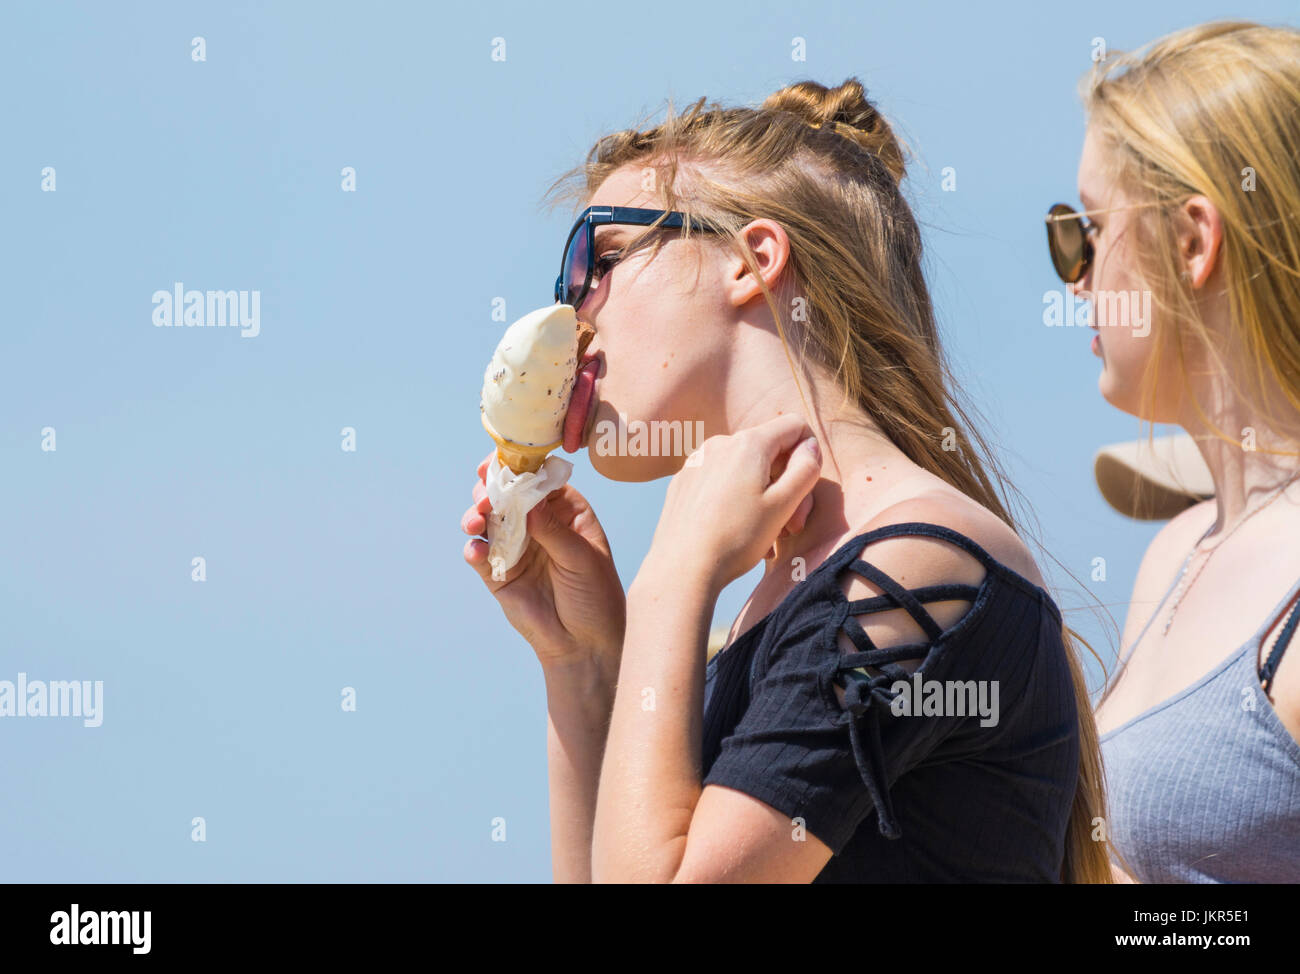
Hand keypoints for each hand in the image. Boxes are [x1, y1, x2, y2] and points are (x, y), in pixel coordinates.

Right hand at [462, 451, 626, 670]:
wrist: (585, 645)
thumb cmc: (595, 597)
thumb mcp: (581, 559)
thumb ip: (553, 530)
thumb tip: (526, 496)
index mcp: (565, 511)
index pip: (538, 479)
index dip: (517, 468)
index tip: (497, 463)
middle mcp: (538, 524)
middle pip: (507, 495)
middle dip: (491, 490)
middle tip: (484, 498)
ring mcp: (517, 547)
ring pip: (488, 521)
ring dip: (476, 517)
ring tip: (474, 522)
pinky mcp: (499, 574)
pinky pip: (480, 556)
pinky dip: (473, 551)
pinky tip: (475, 552)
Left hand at [642, 414, 821, 594]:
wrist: (681, 570)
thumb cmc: (736, 539)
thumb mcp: (783, 505)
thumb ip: (805, 469)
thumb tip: (810, 446)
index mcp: (748, 444)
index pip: (794, 426)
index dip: (809, 454)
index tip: (804, 489)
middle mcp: (719, 444)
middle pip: (770, 451)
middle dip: (786, 485)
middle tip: (792, 526)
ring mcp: (697, 462)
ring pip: (745, 470)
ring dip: (763, 497)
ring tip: (764, 536)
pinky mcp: (683, 482)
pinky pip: (720, 481)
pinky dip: (736, 501)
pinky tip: (736, 532)